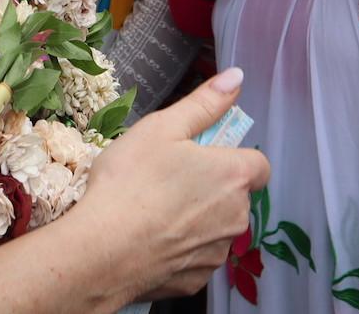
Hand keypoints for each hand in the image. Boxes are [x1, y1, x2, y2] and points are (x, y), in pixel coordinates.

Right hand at [75, 68, 269, 300]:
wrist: (100, 252)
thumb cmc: (130, 182)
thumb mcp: (163, 128)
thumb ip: (204, 103)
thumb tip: (236, 77)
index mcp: (233, 176)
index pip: (257, 164)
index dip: (232, 156)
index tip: (201, 156)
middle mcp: (236, 217)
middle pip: (234, 196)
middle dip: (210, 187)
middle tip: (167, 178)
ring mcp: (217, 253)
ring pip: (215, 227)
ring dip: (196, 218)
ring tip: (152, 209)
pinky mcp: (196, 280)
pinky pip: (195, 256)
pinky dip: (179, 247)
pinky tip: (148, 238)